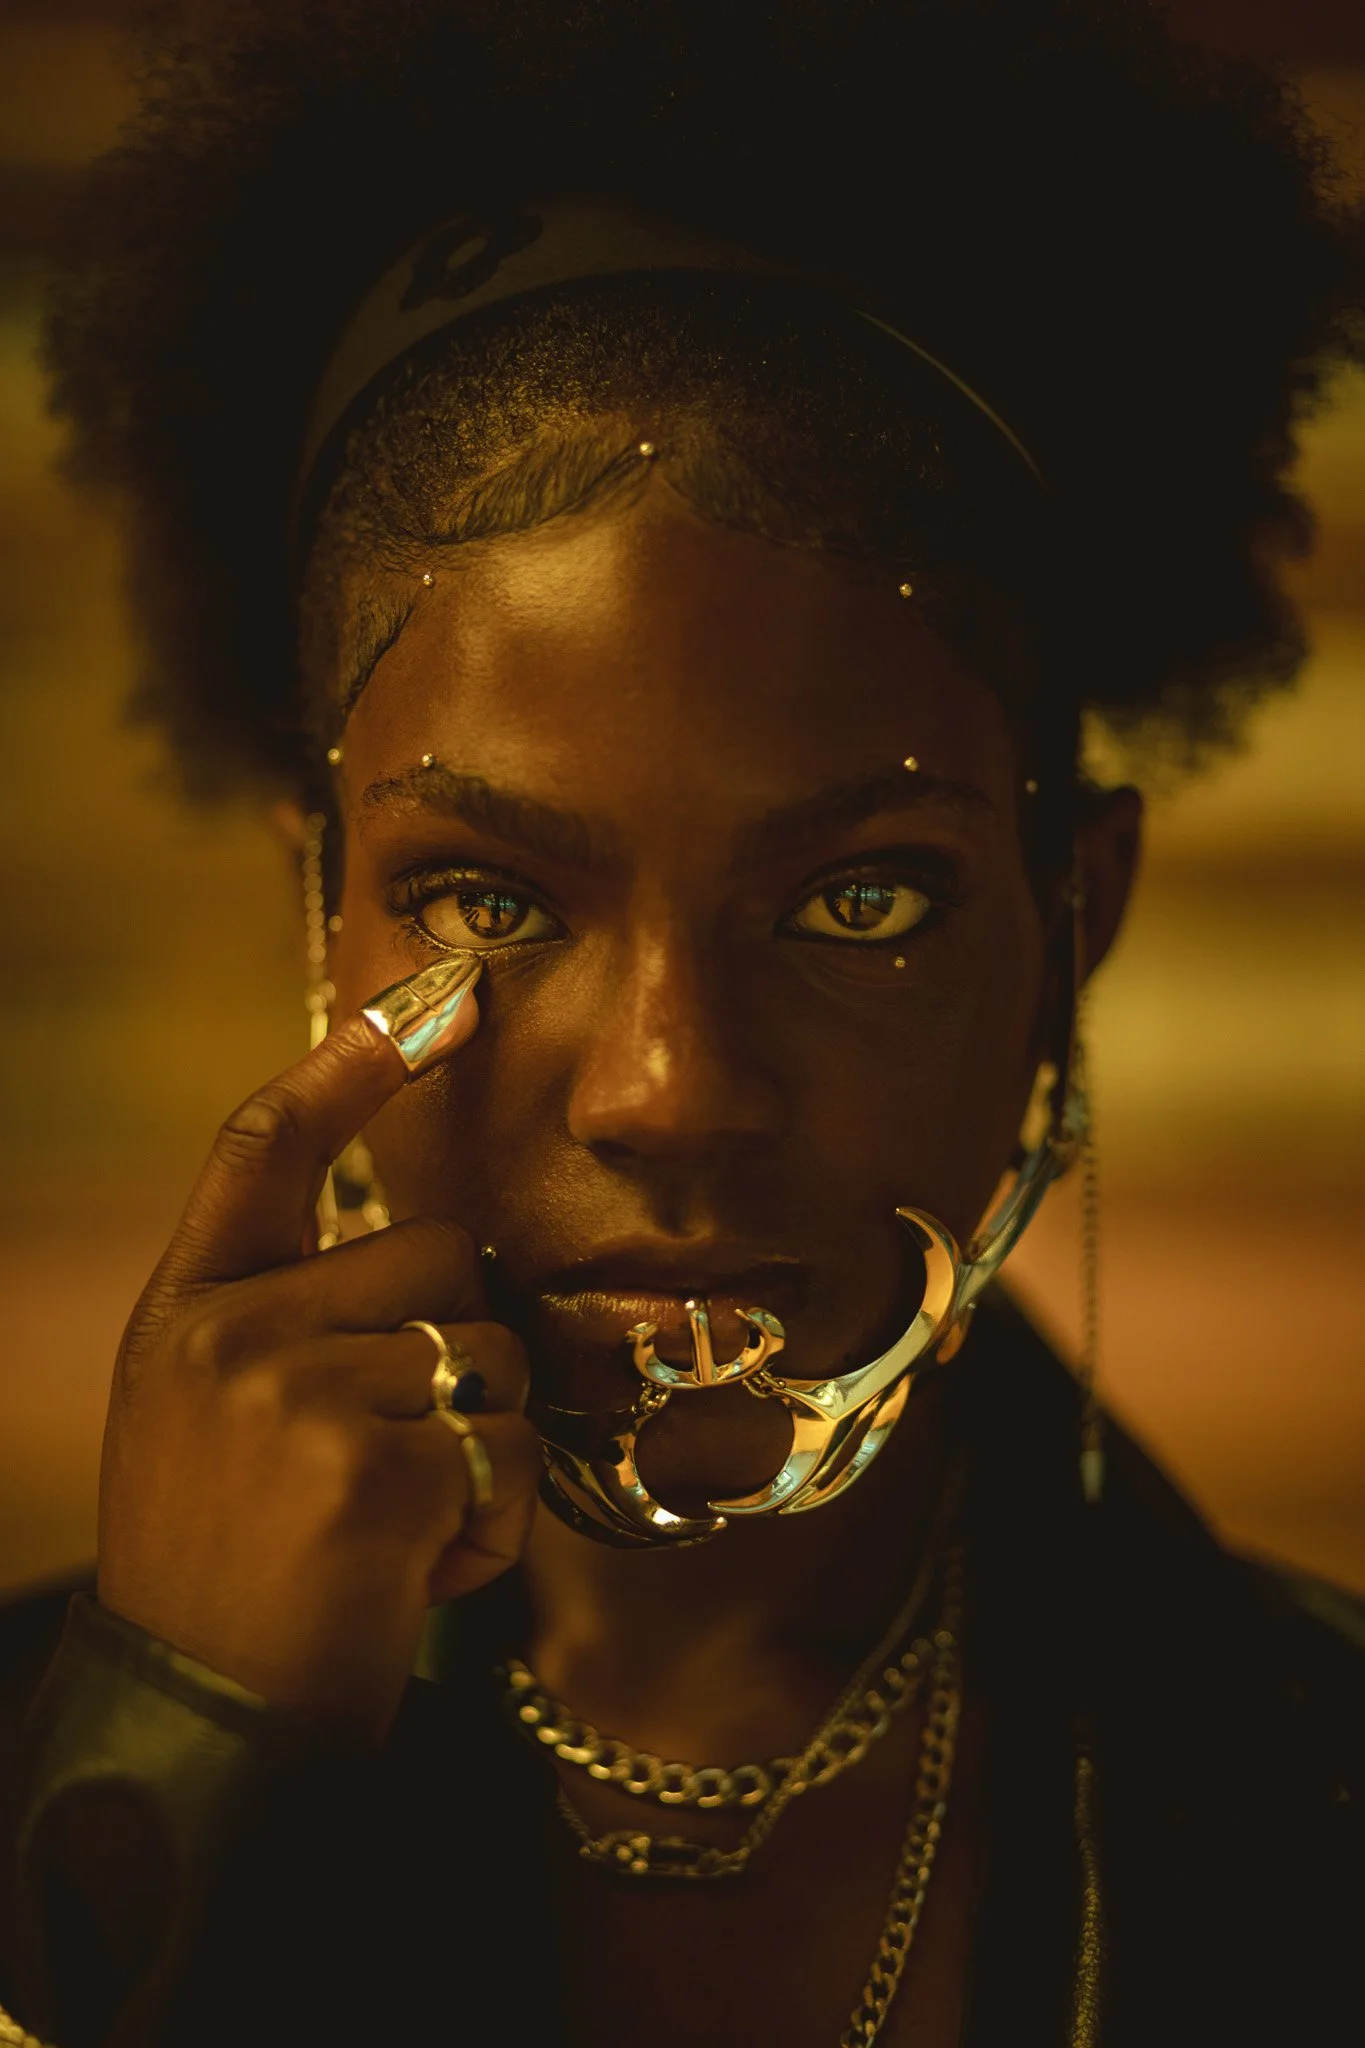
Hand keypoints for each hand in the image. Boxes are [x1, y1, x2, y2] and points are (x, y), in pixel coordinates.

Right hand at [97, 990, 541, 1740]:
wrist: (200, 1724)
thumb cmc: (226, 1566)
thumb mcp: (210, 1415)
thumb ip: (291, 1318)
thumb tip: (437, 1257)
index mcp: (189, 1306)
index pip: (265, 1146)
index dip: (350, 1063)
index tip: (433, 995)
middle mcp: (230, 1328)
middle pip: (445, 1253)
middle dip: (460, 1348)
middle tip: (392, 1457)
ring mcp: (295, 1390)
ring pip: (494, 1351)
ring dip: (478, 1445)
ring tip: (391, 1524)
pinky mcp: (371, 1465)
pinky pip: (506, 1452)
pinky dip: (489, 1525)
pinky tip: (411, 1574)